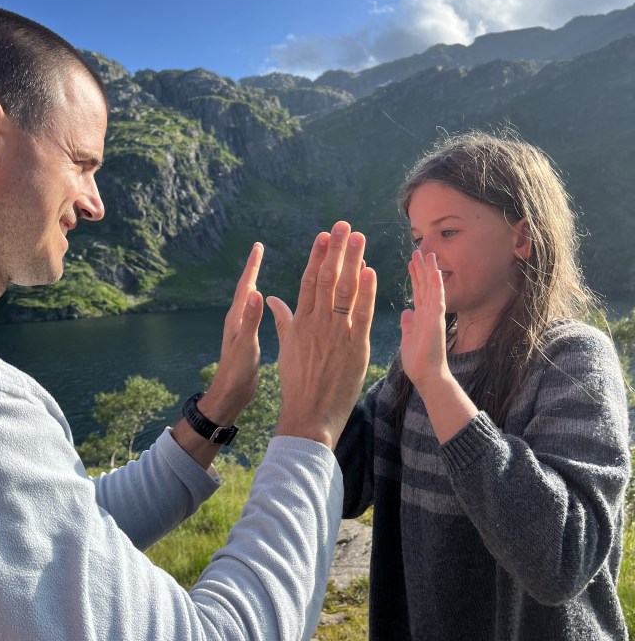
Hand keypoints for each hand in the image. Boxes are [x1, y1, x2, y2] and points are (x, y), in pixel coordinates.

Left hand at [199, 242, 263, 427]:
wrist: (229, 394)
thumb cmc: (236, 372)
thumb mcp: (246, 345)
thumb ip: (250, 320)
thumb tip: (254, 292)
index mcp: (237, 318)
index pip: (245, 285)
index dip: (252, 266)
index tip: (258, 246)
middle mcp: (237, 319)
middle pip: (246, 287)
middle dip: (253, 268)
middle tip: (259, 249)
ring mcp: (241, 328)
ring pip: (249, 299)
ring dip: (255, 282)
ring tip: (261, 269)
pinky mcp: (246, 337)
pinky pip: (254, 312)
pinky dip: (259, 301)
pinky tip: (263, 303)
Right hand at [267, 222, 375, 450]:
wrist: (309, 414)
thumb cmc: (297, 384)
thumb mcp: (286, 348)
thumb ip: (282, 321)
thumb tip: (270, 299)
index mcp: (300, 321)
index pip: (310, 280)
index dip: (318, 256)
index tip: (324, 236)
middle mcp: (316, 322)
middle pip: (328, 278)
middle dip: (337, 249)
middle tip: (344, 226)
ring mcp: (335, 333)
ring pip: (345, 290)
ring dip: (353, 261)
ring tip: (360, 238)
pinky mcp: (354, 347)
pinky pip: (362, 313)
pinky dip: (367, 291)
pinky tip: (370, 270)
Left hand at [399, 249, 448, 390]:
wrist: (427, 376)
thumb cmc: (418, 362)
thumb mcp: (408, 337)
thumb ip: (408, 324)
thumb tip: (406, 312)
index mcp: (421, 317)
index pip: (417, 292)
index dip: (414, 277)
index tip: (411, 262)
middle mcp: (429, 313)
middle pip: (424, 286)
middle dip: (421, 268)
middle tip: (418, 250)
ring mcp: (434, 315)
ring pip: (432, 288)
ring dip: (430, 271)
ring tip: (427, 254)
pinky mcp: (436, 320)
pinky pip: (437, 299)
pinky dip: (437, 285)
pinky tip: (436, 271)